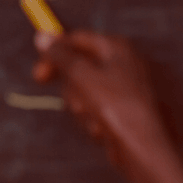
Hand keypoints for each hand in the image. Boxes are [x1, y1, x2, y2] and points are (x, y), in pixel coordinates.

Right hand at [32, 31, 171, 173]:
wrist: (143, 146)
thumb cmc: (116, 105)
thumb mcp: (82, 75)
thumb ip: (61, 55)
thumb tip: (43, 36)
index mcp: (118, 47)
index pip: (78, 40)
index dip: (55, 56)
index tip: (39, 76)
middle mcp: (123, 62)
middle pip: (79, 68)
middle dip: (73, 90)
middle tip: (81, 104)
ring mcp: (123, 86)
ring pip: (83, 92)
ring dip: (83, 108)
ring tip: (98, 117)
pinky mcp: (121, 109)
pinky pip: (94, 109)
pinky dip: (95, 120)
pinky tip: (105, 129)